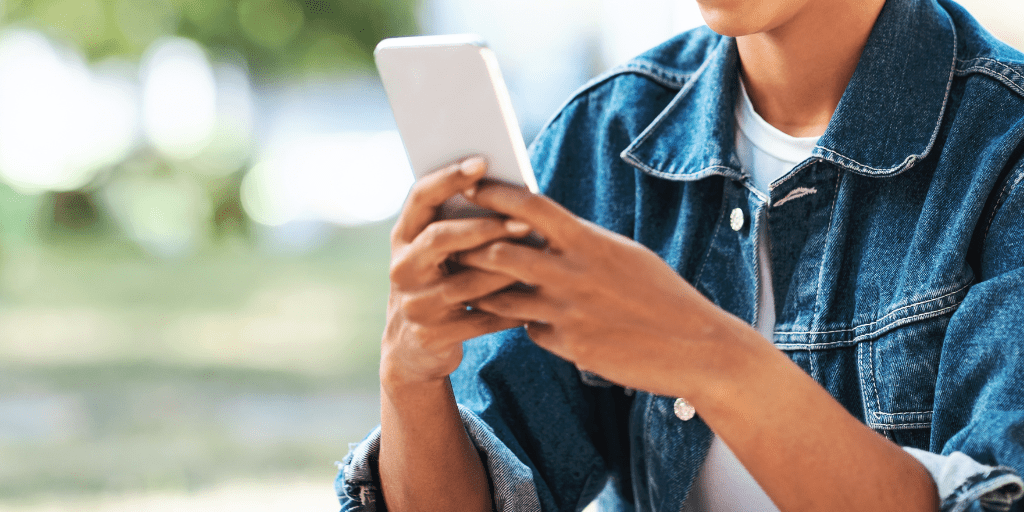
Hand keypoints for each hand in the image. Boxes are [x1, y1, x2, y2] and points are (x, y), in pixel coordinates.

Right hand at [382, 157, 531, 386]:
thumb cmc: (440, 284)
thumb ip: (459, 224)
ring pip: (466, 283)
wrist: (412, 350)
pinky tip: (536, 302)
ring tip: (538, 260)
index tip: (482, 161)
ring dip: (505, 272)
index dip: (448, 178)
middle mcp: (402, 267)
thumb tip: (511, 190)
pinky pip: (479, 319)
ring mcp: (414, 304)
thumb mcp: (438, 254)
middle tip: (525, 222)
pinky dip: (510, 311)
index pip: (420, 197)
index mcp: (403, 237)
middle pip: (440, 238)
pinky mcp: (431, 335)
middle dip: (485, 228)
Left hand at [457, 181, 758, 398]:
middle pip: (498, 251)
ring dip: (484, 291)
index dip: (493, 194)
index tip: (469, 187)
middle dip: (470, 248)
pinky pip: (528, 329)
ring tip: (468, 285)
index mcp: (588, 240)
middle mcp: (572, 272)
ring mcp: (567, 311)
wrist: (696, 347)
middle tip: (450, 244)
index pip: (528, 207)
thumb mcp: (624, 255)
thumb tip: (548, 229)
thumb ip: (582, 242)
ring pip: (501, 296)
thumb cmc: (661, 295)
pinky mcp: (569, 345)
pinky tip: (525, 322)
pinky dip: (523, 324)